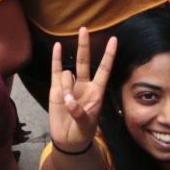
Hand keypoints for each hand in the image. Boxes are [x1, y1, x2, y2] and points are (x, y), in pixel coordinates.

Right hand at [46, 28, 116, 155]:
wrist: (68, 140)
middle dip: (85, 46)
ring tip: (66, 103)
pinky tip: (58, 47)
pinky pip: (56, 71)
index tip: (114, 40)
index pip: (104, 69)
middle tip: (84, 29)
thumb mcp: (85, 126)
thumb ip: (79, 113)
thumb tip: (69, 101)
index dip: (109, 55)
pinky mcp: (56, 90)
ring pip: (67, 74)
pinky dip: (57, 59)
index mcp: (97, 92)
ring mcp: (70, 86)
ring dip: (66, 85)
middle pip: (85, 61)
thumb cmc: (82, 133)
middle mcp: (84, 85)